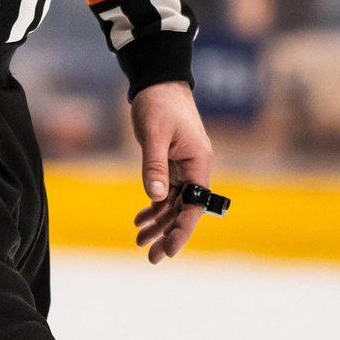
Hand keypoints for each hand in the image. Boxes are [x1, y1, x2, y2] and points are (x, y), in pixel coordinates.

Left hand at [129, 79, 214, 264]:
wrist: (159, 81)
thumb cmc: (159, 104)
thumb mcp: (155, 135)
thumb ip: (155, 166)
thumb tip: (156, 197)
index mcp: (199, 164)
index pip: (193, 206)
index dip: (182, 231)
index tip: (169, 251)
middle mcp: (195, 169)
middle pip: (184, 210)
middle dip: (168, 234)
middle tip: (151, 257)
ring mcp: (184, 167)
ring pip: (173, 204)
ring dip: (158, 223)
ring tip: (140, 242)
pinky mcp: (172, 163)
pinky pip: (166, 191)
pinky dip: (155, 206)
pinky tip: (141, 220)